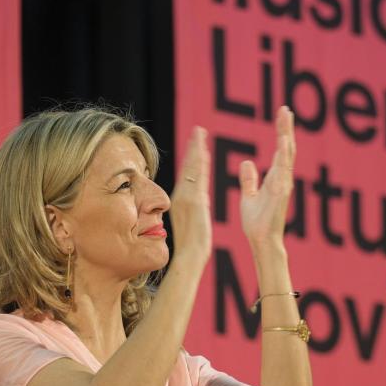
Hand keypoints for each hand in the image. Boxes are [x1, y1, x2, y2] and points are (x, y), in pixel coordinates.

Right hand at [169, 126, 211, 265]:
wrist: (189, 256)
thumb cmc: (192, 245)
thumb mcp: (191, 222)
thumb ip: (192, 208)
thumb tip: (195, 202)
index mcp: (181, 200)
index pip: (187, 174)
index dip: (192, 157)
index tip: (197, 144)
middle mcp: (182, 196)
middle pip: (188, 166)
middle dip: (193, 147)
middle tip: (199, 130)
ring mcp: (187, 198)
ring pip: (191, 169)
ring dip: (196, 149)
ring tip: (201, 133)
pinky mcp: (194, 202)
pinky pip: (197, 179)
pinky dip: (199, 164)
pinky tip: (204, 152)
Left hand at [238, 106, 295, 250]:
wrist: (261, 240)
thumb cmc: (257, 222)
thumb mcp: (249, 195)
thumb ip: (249, 179)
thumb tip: (246, 162)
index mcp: (275, 178)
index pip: (279, 150)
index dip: (281, 131)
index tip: (281, 113)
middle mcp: (282, 179)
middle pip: (286, 148)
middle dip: (286, 128)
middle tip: (285, 109)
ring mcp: (283, 185)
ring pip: (286, 156)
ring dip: (286, 136)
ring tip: (286, 118)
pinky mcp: (280, 193)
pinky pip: (282, 171)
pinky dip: (283, 156)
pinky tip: (283, 142)